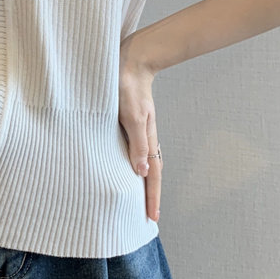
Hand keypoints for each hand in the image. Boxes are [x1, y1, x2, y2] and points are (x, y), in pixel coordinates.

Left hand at [118, 38, 161, 221]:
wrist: (128, 61)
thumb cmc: (127, 86)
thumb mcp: (131, 115)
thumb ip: (137, 142)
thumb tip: (142, 172)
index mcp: (148, 137)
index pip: (153, 173)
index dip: (152, 196)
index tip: (153, 218)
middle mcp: (145, 136)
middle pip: (151, 172)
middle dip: (150, 195)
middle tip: (148, 217)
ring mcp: (138, 130)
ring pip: (143, 162)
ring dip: (142, 182)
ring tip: (138, 200)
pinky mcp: (129, 123)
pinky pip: (134, 150)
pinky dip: (133, 165)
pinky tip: (125, 169)